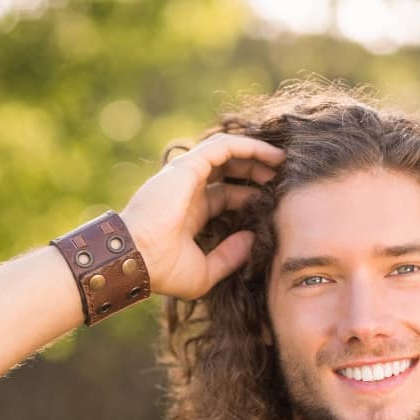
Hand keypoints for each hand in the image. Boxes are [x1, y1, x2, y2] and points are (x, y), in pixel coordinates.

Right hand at [120, 133, 285, 299]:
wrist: (137, 259)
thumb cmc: (163, 270)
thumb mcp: (205, 272)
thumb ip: (229, 257)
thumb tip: (253, 239)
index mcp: (190, 214)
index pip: (225, 196)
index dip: (251, 196)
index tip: (276, 202)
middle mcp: (187, 190)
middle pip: (228, 172)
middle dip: (255, 172)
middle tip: (282, 179)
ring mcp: (186, 176)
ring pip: (226, 152)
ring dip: (255, 155)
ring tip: (282, 163)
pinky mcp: (188, 167)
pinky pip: (224, 147)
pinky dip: (249, 146)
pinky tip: (271, 156)